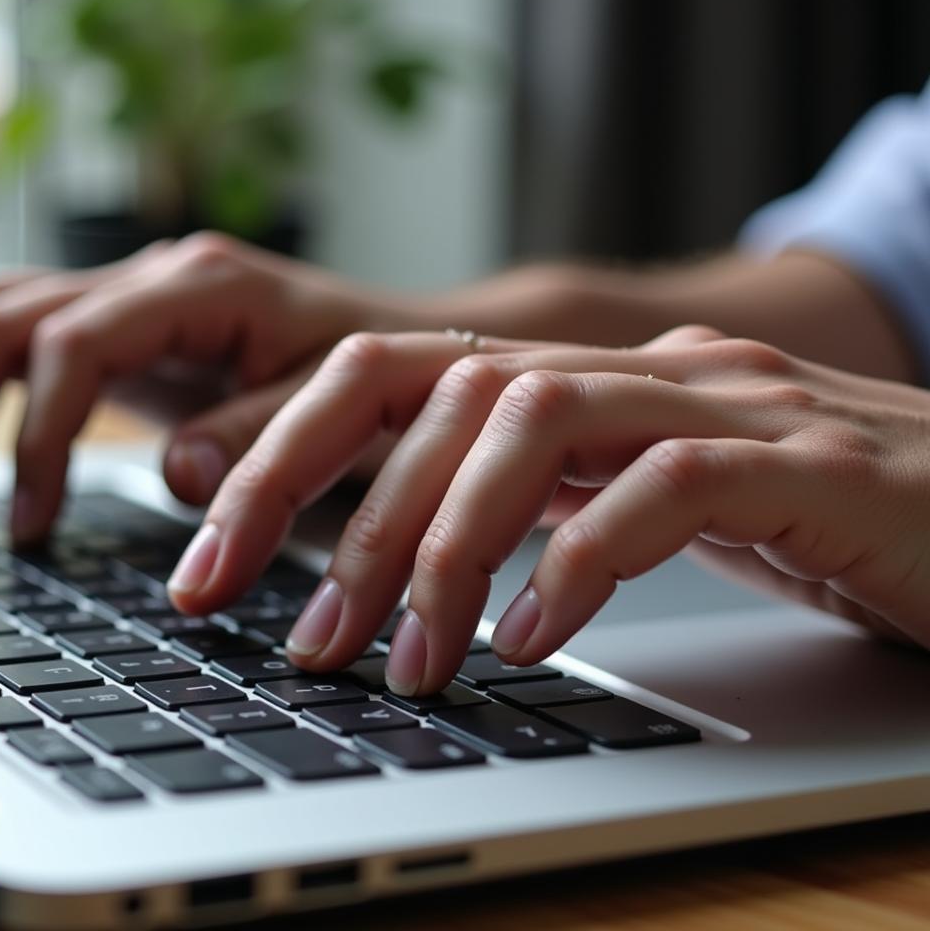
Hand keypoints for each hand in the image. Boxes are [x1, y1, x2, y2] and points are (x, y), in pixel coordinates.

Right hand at [0, 233, 416, 542]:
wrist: (402, 342)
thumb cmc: (381, 374)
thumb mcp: (340, 406)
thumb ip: (263, 435)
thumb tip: (174, 475)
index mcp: (202, 286)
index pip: (71, 341)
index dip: (34, 434)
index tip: (27, 525)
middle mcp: (150, 277)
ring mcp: (129, 297)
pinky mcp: (121, 330)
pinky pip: (12, 337)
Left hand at [167, 325, 929, 694]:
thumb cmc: (806, 514)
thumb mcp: (642, 498)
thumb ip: (544, 497)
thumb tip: (416, 544)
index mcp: (587, 376)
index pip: (399, 372)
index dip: (288, 452)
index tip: (217, 555)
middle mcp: (639, 367)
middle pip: (441, 387)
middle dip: (342, 510)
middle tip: (306, 638)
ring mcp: (724, 401)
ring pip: (533, 419)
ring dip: (450, 543)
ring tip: (415, 655)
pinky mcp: (805, 462)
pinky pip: (664, 487)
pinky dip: (582, 561)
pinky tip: (540, 639)